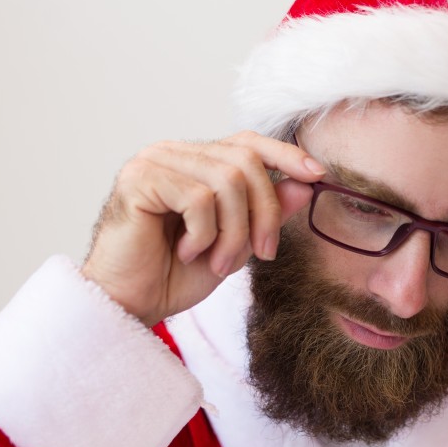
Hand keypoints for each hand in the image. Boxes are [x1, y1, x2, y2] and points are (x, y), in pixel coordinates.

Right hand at [82, 131, 324, 325]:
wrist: (130, 304)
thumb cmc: (175, 275)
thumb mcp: (236, 244)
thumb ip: (265, 212)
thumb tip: (304, 184)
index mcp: (195, 162)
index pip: (248, 142)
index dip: (286, 154)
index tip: (317, 175)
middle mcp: (174, 153)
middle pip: (245, 162)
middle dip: (264, 212)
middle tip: (262, 253)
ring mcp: (154, 162)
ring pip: (226, 181)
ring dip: (234, 232)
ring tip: (218, 262)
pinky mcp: (138, 179)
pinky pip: (198, 199)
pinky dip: (204, 235)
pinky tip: (186, 252)